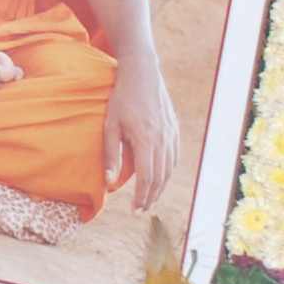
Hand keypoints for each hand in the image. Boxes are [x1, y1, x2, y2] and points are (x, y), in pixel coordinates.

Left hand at [102, 63, 180, 213]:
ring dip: (161, 186)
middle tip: (141, 209)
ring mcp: (171, 133)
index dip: (142, 196)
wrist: (143, 73)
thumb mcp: (110, 126)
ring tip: (150, 197)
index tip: (135, 209)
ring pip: (169, 168)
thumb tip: (109, 183)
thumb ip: (111, 155)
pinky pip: (174, 156)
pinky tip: (160, 177)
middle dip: (151, 196)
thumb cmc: (122, 99)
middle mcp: (163, 139)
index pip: (147, 177)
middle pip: (161, 177)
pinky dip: (168, 171)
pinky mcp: (174, 128)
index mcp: (146, 140)